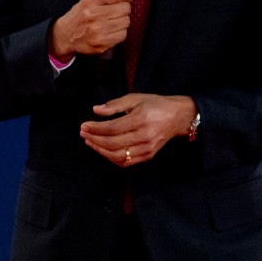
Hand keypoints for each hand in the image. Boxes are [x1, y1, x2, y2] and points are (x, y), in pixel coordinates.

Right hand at [48, 0, 138, 60]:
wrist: (65, 35)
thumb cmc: (81, 15)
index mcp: (91, 0)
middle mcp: (94, 15)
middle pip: (125, 9)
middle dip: (123, 9)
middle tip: (115, 11)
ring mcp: (97, 31)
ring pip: (126, 22)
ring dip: (122, 21)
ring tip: (111, 21)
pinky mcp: (101, 44)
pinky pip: (122, 35)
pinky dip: (119, 33)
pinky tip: (110, 30)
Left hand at [79, 94, 196, 167]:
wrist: (177, 117)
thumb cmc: (155, 105)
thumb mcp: (135, 98)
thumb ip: (114, 105)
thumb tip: (96, 110)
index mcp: (141, 119)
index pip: (112, 128)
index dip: (95, 128)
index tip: (84, 125)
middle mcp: (144, 136)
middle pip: (112, 143)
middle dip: (94, 139)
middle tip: (83, 133)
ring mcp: (147, 148)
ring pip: (118, 156)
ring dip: (100, 151)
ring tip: (90, 142)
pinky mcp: (148, 156)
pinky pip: (125, 162)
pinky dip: (111, 158)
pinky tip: (103, 150)